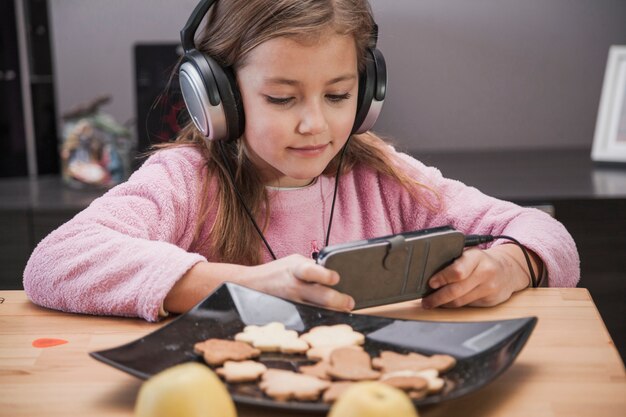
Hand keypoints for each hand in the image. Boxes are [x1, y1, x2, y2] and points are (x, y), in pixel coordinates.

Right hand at [240, 254, 354, 311]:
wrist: (250, 284)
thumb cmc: (278, 271)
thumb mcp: (293, 262)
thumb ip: (312, 267)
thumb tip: (336, 273)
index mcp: (296, 269)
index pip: (310, 271)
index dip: (324, 275)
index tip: (336, 278)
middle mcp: (294, 287)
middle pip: (319, 296)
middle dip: (338, 300)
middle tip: (350, 302)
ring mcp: (292, 303)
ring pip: (317, 311)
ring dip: (334, 312)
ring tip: (345, 311)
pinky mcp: (290, 314)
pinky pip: (310, 318)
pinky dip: (321, 318)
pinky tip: (332, 319)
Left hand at [421, 244, 538, 308]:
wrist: (509, 270)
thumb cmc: (482, 261)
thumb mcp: (470, 254)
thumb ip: (454, 261)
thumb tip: (429, 272)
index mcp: (476, 257)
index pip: (457, 271)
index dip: (442, 278)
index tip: (431, 283)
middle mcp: (485, 272)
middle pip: (456, 290)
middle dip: (437, 297)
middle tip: (426, 300)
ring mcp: (489, 288)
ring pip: (461, 301)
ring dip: (444, 304)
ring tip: (432, 303)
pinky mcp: (490, 301)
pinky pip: (468, 306)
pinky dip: (455, 305)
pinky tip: (447, 303)